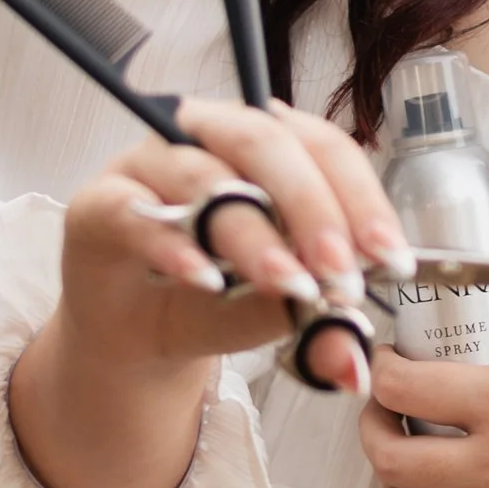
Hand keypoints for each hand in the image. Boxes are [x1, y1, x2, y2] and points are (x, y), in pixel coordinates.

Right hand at [58, 101, 409, 397]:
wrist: (137, 338)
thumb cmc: (211, 303)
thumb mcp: (275, 314)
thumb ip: (313, 321)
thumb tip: (353, 353)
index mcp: (266, 143)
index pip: (323, 147)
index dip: (361, 197)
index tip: (389, 258)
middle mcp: (207, 135)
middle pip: (266, 143)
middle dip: (313, 208)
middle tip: (342, 273)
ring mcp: (148, 161)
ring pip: (203, 176)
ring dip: (252, 233)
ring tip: (287, 284)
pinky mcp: (99, 203)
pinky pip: (135, 213)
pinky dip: (173, 246)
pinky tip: (204, 280)